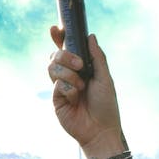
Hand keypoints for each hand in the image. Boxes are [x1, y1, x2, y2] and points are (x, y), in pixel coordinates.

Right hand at [48, 28, 126, 157]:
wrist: (101, 130)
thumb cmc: (106, 106)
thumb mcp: (105, 79)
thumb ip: (97, 58)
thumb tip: (90, 36)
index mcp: (81, 69)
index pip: (66, 49)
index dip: (59, 38)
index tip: (56, 28)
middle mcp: (69, 76)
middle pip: (55, 55)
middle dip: (65, 55)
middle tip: (79, 65)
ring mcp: (60, 87)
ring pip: (53, 67)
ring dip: (69, 75)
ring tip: (81, 87)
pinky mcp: (56, 99)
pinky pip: (56, 85)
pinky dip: (68, 89)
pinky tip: (76, 99)